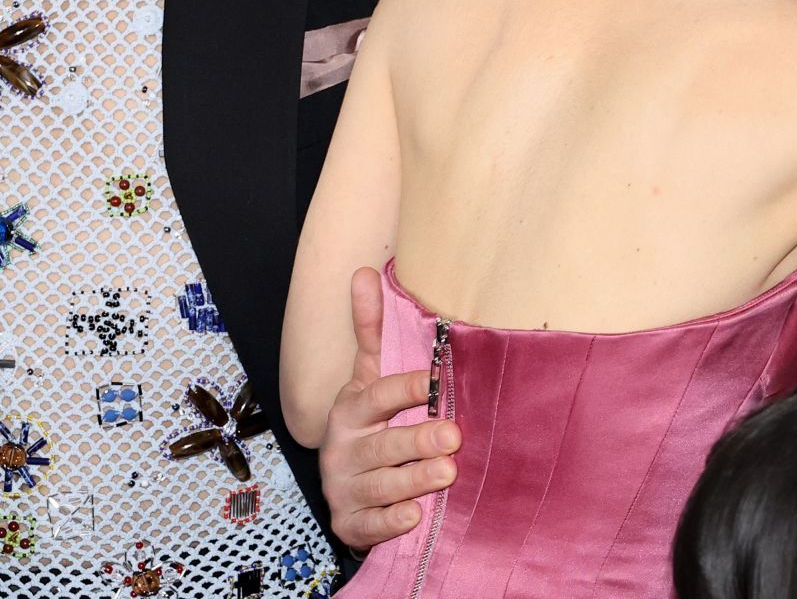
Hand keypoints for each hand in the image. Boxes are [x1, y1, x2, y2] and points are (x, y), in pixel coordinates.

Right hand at [318, 266, 461, 551]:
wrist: (349, 486)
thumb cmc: (371, 423)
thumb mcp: (368, 378)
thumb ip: (371, 330)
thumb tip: (364, 271)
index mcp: (351, 410)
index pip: (376, 396)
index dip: (403, 389)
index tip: (433, 383)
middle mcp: (343, 450)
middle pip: (382, 445)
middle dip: (416, 439)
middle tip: (453, 435)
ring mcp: (345, 489)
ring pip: (381, 485)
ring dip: (414, 479)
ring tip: (447, 473)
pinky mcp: (351, 523)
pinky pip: (372, 525)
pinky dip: (392, 522)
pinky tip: (414, 515)